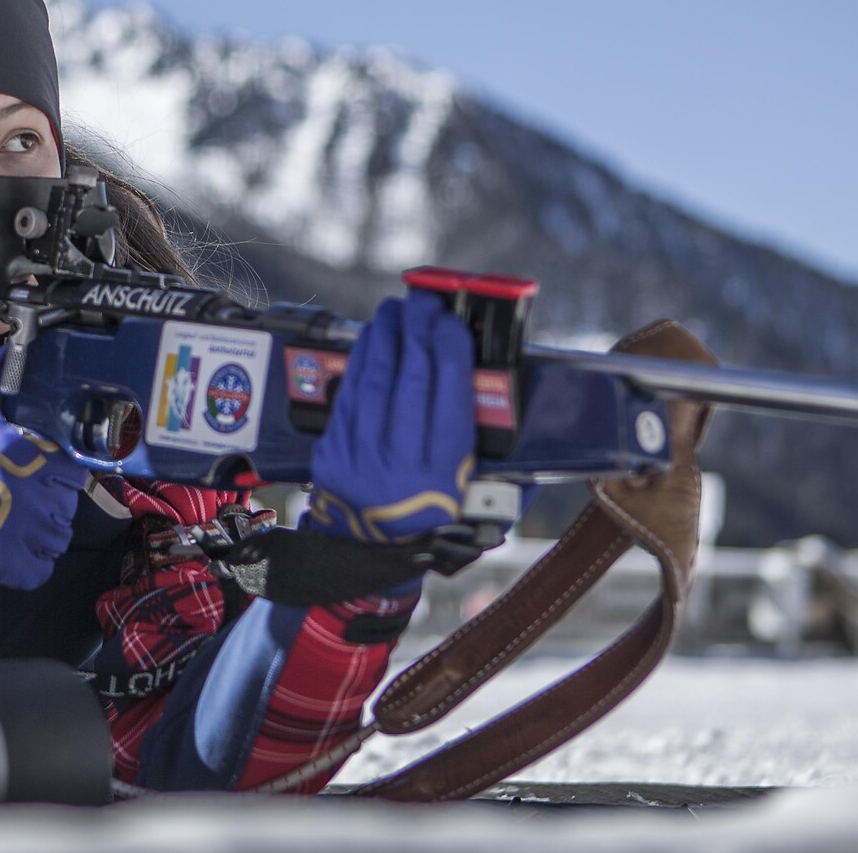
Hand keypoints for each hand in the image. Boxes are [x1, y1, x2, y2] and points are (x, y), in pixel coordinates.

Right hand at [0, 353, 85, 599]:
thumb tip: (14, 350)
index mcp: (25, 450)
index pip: (72, 465)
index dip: (56, 471)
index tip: (36, 474)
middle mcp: (33, 490)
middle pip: (68, 501)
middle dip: (49, 501)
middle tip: (18, 499)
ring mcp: (26, 531)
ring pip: (59, 535)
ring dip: (41, 532)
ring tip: (10, 523)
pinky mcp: (15, 566)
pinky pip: (42, 567)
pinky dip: (29, 562)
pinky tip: (6, 546)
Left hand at [308, 290, 476, 543]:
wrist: (368, 556)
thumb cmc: (433, 522)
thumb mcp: (474, 502)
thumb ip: (492, 457)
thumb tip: (524, 407)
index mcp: (442, 476)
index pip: (450, 399)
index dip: (451, 352)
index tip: (453, 323)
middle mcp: (400, 464)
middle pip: (411, 381)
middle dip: (419, 332)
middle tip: (425, 302)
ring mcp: (361, 456)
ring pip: (376, 380)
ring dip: (388, 337)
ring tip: (397, 309)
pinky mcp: (333, 450)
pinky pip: (349, 394)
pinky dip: (362, 360)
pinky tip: (373, 339)